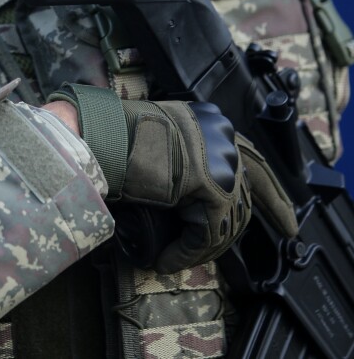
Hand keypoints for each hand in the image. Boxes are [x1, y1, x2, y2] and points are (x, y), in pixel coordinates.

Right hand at [49, 84, 259, 272]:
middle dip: (241, 229)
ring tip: (174, 258)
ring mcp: (220, 162)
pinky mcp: (211, 188)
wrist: (95, 138)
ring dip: (202, 247)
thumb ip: (181, 161)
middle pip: (248, 195)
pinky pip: (207, 233)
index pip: (254, 162)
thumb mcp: (156, 144)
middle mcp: (223, 138)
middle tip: (224, 253)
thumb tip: (187, 201)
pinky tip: (166, 261)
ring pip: (227, 220)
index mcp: (211, 123)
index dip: (273, 197)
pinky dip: (187, 253)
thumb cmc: (108, 139)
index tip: (288, 223)